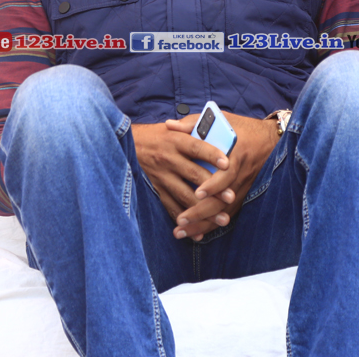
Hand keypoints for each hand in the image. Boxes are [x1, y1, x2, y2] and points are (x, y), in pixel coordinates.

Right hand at [132, 115, 229, 235]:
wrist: (127, 146)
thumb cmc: (158, 136)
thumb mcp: (173, 127)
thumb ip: (192, 127)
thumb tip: (215, 126)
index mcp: (176, 140)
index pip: (196, 147)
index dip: (212, 155)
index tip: (227, 164)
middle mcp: (168, 159)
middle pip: (194, 174)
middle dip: (214, 188)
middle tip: (230, 198)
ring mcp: (161, 176)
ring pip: (185, 195)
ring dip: (204, 209)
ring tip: (221, 219)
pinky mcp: (156, 190)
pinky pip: (171, 207)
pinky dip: (184, 220)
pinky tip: (197, 232)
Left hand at [168, 112, 279, 241]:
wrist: (271, 140)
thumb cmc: (242, 128)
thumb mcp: (221, 119)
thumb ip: (194, 123)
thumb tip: (169, 125)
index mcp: (237, 153)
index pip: (227, 173)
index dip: (214, 185)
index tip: (198, 192)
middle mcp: (242, 174)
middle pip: (223, 199)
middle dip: (202, 212)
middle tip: (181, 221)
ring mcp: (243, 187)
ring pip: (224, 210)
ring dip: (204, 223)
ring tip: (183, 232)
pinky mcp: (243, 195)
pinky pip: (228, 213)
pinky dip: (213, 224)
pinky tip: (197, 233)